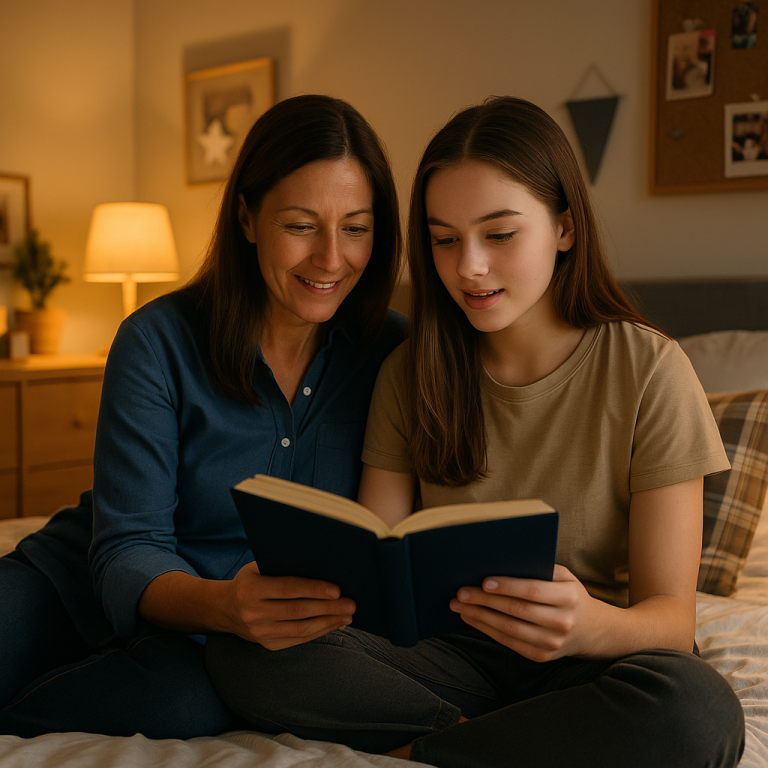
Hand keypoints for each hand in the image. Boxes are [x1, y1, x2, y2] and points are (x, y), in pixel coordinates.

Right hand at [224, 562, 355, 649]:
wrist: (225, 609)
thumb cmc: (251, 580)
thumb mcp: (259, 567)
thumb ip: (283, 566)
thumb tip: (323, 567)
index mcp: (250, 589)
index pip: (288, 589)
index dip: (314, 589)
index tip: (337, 590)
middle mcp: (253, 613)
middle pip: (298, 611)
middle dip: (328, 608)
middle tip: (351, 603)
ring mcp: (260, 633)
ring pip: (301, 629)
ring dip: (328, 622)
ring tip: (348, 615)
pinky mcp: (268, 645)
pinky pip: (299, 639)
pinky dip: (320, 631)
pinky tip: (334, 623)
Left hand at [450, 565, 601, 661]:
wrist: (593, 630)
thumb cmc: (570, 594)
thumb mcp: (564, 576)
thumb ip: (539, 569)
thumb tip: (501, 562)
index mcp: (569, 596)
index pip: (533, 591)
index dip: (507, 586)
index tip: (483, 581)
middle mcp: (562, 621)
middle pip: (516, 611)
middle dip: (485, 601)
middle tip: (461, 593)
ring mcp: (552, 643)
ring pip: (509, 629)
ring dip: (480, 617)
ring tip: (460, 606)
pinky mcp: (542, 656)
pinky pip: (509, 643)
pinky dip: (488, 630)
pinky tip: (473, 619)